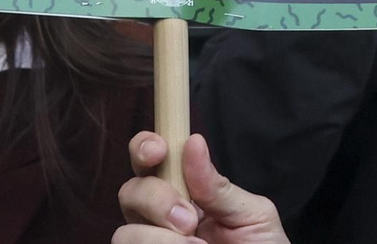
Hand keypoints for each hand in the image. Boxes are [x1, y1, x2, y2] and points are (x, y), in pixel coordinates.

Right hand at [114, 133, 289, 243]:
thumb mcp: (251, 216)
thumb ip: (219, 187)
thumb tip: (193, 142)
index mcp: (185, 193)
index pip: (150, 160)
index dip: (145, 148)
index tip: (159, 151)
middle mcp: (159, 219)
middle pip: (129, 192)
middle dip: (156, 199)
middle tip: (190, 220)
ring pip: (125, 233)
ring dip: (160, 239)